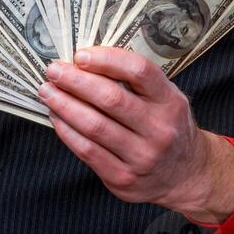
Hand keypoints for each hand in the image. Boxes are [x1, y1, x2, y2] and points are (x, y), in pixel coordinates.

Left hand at [38, 47, 233, 224]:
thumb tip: (86, 61)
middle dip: (76, 81)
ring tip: (47, 91)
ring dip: (64, 105)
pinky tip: (56, 117)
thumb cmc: (167, 127)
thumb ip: (136, 82)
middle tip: (54, 70)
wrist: (186, 176)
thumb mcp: (166, 99)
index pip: (138, 71)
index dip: (106, 60)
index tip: (80, 54)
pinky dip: (67, 131)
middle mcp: (159, 129)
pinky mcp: (123, 178)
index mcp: (170, 102)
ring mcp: (142, 157)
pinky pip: (87, 151)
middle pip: (111, 99)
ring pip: (94, 126)